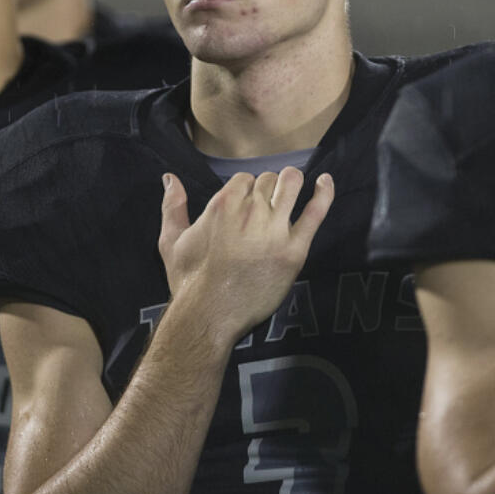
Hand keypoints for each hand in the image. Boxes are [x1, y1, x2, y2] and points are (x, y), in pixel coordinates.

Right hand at [157, 168, 333, 342]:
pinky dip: (323, 193)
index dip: (247, 189)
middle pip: (268, 181)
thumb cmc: (189, 281)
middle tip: (266, 207)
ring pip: (291, 185)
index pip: (245, 178)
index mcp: (223, 204)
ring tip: (291, 189)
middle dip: (268, 189)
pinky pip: (316, 212)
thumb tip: (170, 178)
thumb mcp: (172, 240)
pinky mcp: (294, 250)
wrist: (209, 315)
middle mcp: (251, 211)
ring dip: (292, 182)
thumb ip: (172, 206)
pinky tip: (325, 181)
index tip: (247, 204)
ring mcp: (275, 230)